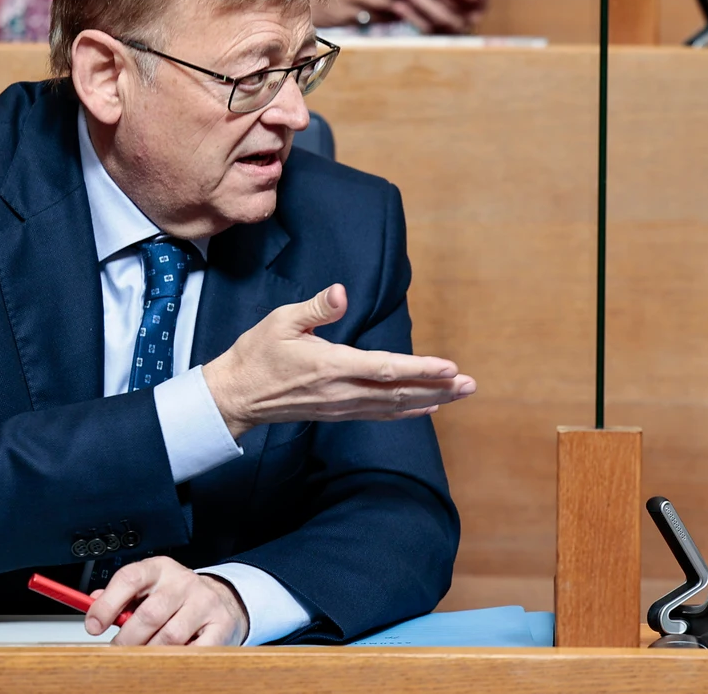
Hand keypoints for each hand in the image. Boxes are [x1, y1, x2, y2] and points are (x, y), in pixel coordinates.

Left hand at [85, 557, 246, 645]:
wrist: (222, 600)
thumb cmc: (178, 597)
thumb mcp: (149, 588)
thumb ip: (122, 596)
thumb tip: (93, 603)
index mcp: (160, 569)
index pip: (130, 578)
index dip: (107, 604)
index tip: (94, 626)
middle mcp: (183, 582)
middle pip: (149, 614)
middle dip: (127, 639)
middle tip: (119, 649)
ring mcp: (205, 602)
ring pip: (170, 636)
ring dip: (151, 651)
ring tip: (146, 653)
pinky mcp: (221, 624)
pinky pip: (195, 649)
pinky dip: (179, 658)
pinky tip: (172, 655)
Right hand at [204, 285, 476, 437]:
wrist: (237, 396)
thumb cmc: (258, 352)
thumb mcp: (281, 320)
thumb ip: (316, 308)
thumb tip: (342, 292)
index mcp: (330, 366)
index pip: (384, 368)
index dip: (419, 368)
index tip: (449, 367)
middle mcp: (341, 391)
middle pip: (398, 392)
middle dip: (438, 388)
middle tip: (471, 384)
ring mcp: (342, 406)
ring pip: (394, 406)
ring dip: (430, 399)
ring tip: (461, 393)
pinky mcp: (340, 413)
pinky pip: (381, 414)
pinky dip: (409, 411)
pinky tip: (430, 407)